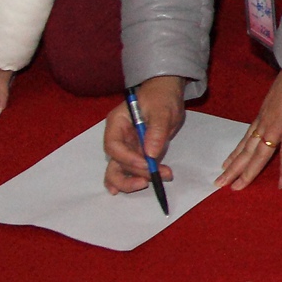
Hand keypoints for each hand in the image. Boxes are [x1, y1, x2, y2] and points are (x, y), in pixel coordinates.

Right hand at [103, 74, 185, 194]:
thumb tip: (151, 154)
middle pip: (115, 161)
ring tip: (155, 181)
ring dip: (134, 179)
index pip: (114, 146)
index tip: (147, 163)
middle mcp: (118, 137)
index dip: (127, 158)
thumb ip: (157, 130)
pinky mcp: (137, 152)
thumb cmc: (161, 96)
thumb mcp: (162, 110)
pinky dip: (132, 178)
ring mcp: (127, 146)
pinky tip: (131, 188)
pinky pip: (131, 168)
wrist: (167, 93)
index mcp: (117, 123)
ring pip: (120, 168)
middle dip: (130, 174)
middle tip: (148, 180)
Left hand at [213, 71, 281, 190]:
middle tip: (219, 183)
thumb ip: (279, 104)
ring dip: (247, 173)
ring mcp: (276, 127)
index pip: (246, 138)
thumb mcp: (281, 93)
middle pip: (245, 150)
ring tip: (236, 188)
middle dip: (232, 168)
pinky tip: (281, 184)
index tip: (224, 164)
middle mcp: (265, 123)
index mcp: (263, 115)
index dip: (235, 153)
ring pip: (258, 155)